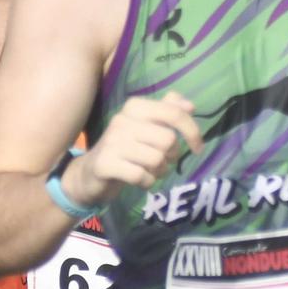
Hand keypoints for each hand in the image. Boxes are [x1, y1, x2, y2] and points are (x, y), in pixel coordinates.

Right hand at [61, 93, 199, 208]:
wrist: (90, 174)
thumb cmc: (125, 149)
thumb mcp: (147, 127)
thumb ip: (168, 112)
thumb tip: (190, 105)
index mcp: (135, 107)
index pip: (174, 113)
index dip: (192, 131)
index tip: (197, 147)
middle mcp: (122, 120)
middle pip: (168, 139)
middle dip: (172, 155)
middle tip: (163, 161)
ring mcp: (112, 142)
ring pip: (157, 158)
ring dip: (160, 171)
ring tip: (150, 171)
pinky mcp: (106, 164)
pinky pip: (142, 176)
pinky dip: (148, 182)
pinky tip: (141, 181)